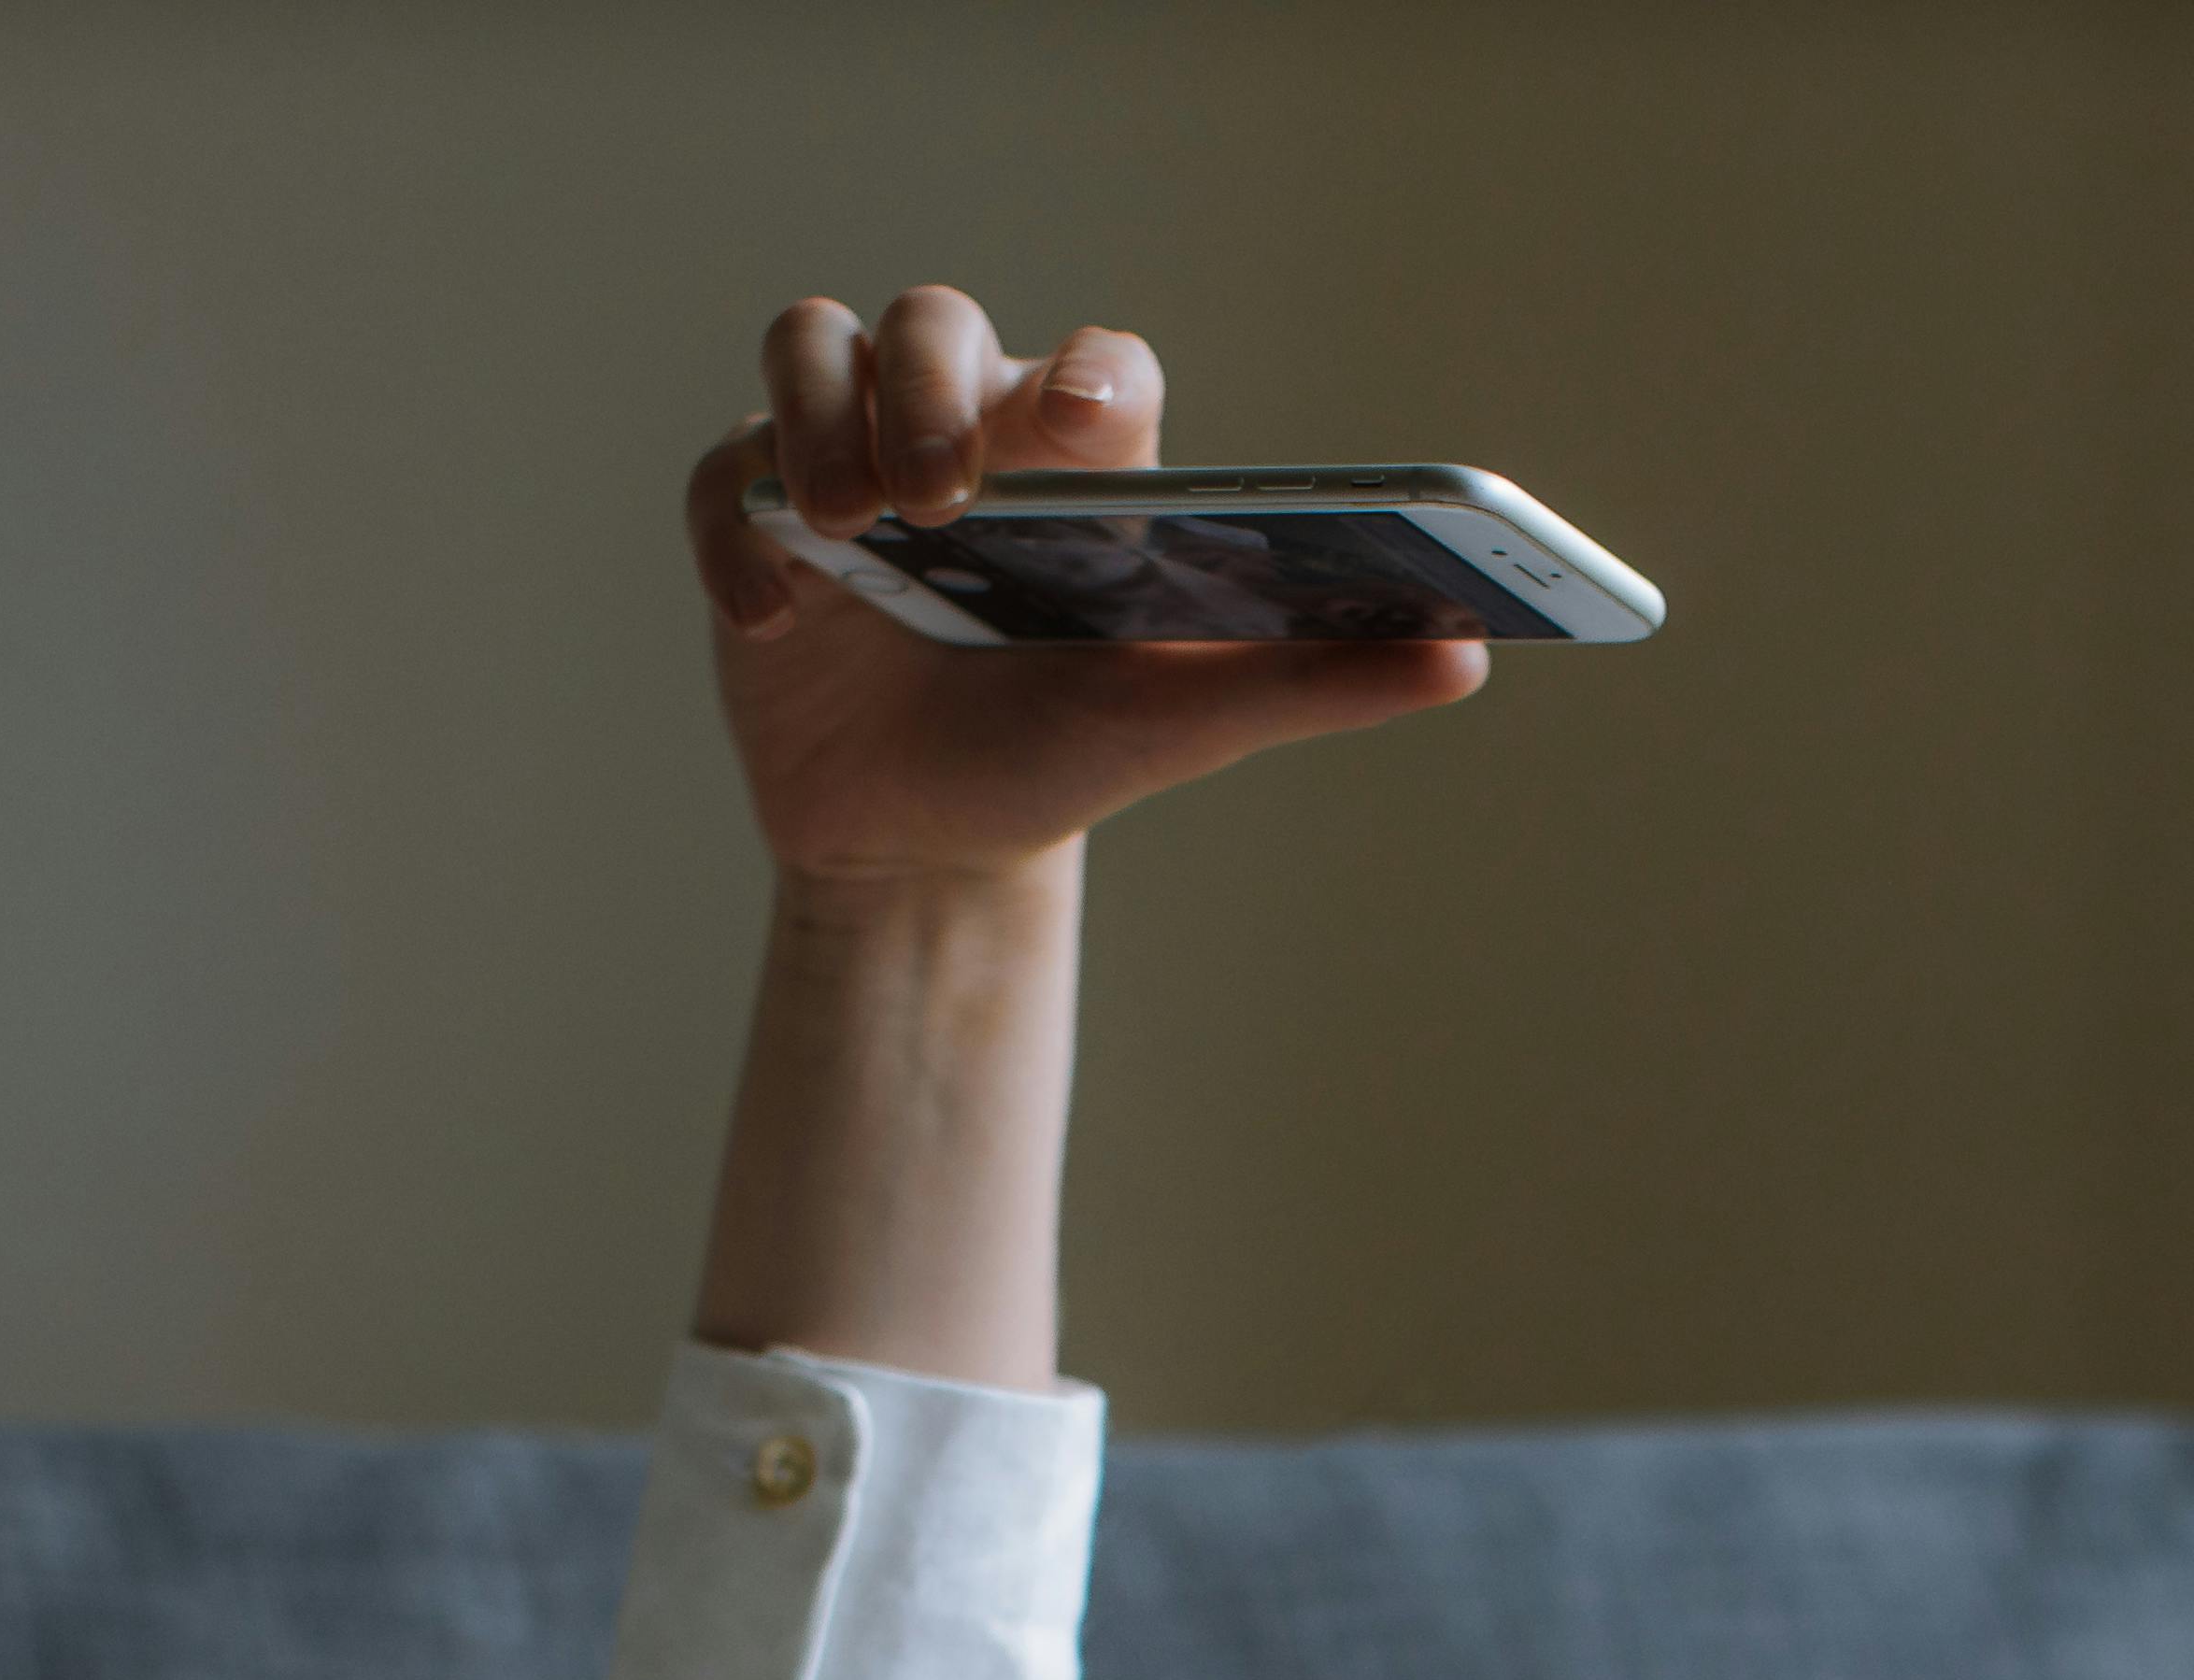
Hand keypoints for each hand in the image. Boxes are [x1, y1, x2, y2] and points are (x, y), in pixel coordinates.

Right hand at [683, 287, 1483, 883]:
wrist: (933, 845)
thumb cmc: (1065, 753)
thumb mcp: (1187, 722)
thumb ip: (1316, 681)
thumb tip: (1467, 656)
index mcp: (1077, 460)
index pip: (1090, 367)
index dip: (1084, 374)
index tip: (1078, 428)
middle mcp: (962, 432)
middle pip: (933, 321)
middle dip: (932, 389)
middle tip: (945, 501)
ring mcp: (847, 460)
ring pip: (811, 344)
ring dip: (821, 421)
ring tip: (854, 532)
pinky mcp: (758, 519)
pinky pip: (726, 477)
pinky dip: (740, 536)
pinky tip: (776, 621)